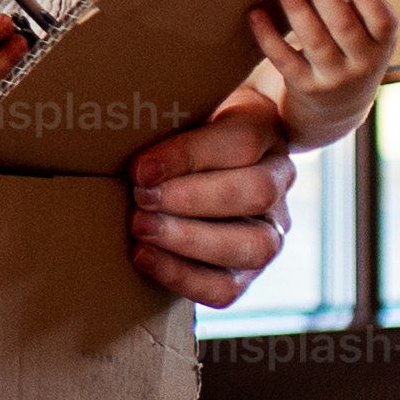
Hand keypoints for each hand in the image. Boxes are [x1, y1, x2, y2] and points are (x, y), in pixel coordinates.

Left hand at [124, 94, 295, 307]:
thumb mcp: (177, 112)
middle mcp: (278, 181)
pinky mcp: (247, 270)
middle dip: (191, 199)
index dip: (189, 156)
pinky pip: (228, 288)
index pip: (241, 142)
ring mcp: (271, 230)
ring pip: (253, 246)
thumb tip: (121, 134)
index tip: (141, 168)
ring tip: (141, 230)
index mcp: (265, 131)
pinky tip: (144, 258)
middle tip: (141, 198)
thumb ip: (163, 120)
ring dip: (190, 239)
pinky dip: (183, 277)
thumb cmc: (175, 132)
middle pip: (255, 193)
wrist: (186, 170)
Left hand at [247, 0, 396, 146]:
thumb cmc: (353, 52)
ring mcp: (332, 80)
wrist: (336, 113)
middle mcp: (362, 65)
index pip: (382, 22)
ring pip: (314, 43)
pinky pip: (284, 60)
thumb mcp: (368, 28)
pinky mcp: (303, 88)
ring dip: (297, 10)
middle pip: (344, 28)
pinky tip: (256, 13)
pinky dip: (268, 36)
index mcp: (382, 45)